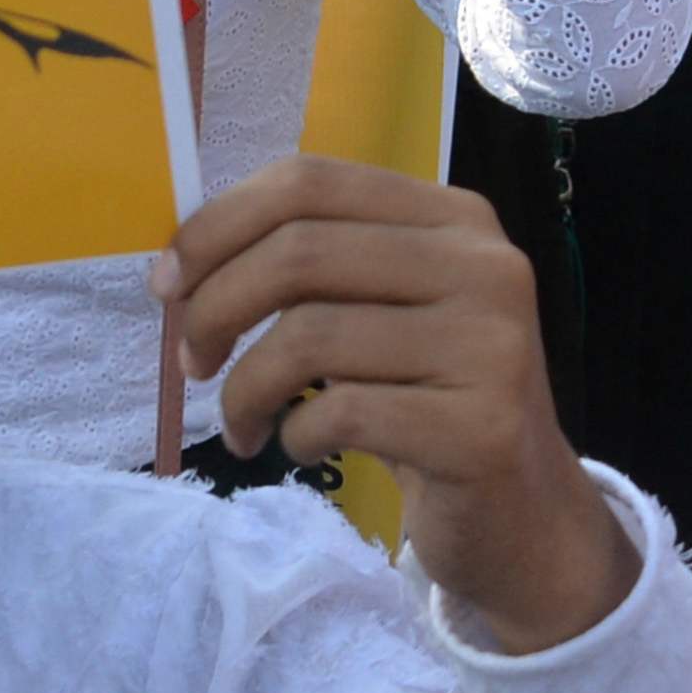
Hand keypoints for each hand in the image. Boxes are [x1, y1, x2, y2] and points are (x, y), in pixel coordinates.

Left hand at [159, 157, 631, 653]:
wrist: (524, 510)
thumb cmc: (430, 401)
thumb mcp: (384, 311)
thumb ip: (315, 269)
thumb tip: (183, 264)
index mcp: (456, 219)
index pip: (311, 181)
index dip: (216, 226)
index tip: (167, 285)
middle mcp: (485, 267)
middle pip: (299, 253)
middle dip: (213, 311)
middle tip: (192, 365)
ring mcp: (491, 346)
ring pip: (308, 338)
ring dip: (243, 391)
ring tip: (245, 426)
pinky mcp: (480, 428)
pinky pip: (339, 414)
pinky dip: (293, 436)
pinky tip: (302, 449)